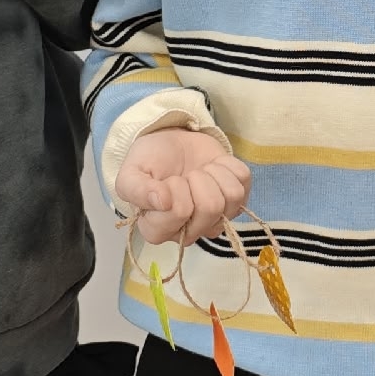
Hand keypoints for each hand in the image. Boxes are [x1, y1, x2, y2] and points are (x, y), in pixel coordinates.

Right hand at [117, 128, 251, 246]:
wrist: (169, 144)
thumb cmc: (149, 162)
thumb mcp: (130, 174)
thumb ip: (136, 190)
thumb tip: (161, 202)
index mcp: (158, 230)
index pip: (180, 212)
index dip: (175, 188)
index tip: (167, 182)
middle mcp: (190, 232)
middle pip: (210, 208)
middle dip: (197, 179)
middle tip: (185, 175)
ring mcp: (217, 218)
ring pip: (232, 196)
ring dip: (213, 172)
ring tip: (198, 171)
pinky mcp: (237, 201)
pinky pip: (244, 180)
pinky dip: (227, 164)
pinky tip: (212, 167)